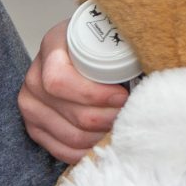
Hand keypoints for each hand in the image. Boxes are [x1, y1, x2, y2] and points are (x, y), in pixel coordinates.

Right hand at [19, 22, 129, 163]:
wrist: (81, 50)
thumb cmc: (99, 45)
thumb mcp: (110, 33)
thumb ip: (125, 44)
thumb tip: (154, 63)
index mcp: (51, 47)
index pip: (60, 81)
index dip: (95, 95)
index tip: (122, 96)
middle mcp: (34, 79)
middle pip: (74, 115)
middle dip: (109, 120)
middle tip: (130, 116)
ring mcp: (31, 106)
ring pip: (72, 137)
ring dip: (102, 137)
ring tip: (122, 128)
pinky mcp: (35, 128)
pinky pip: (62, 151)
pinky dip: (88, 152)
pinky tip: (105, 142)